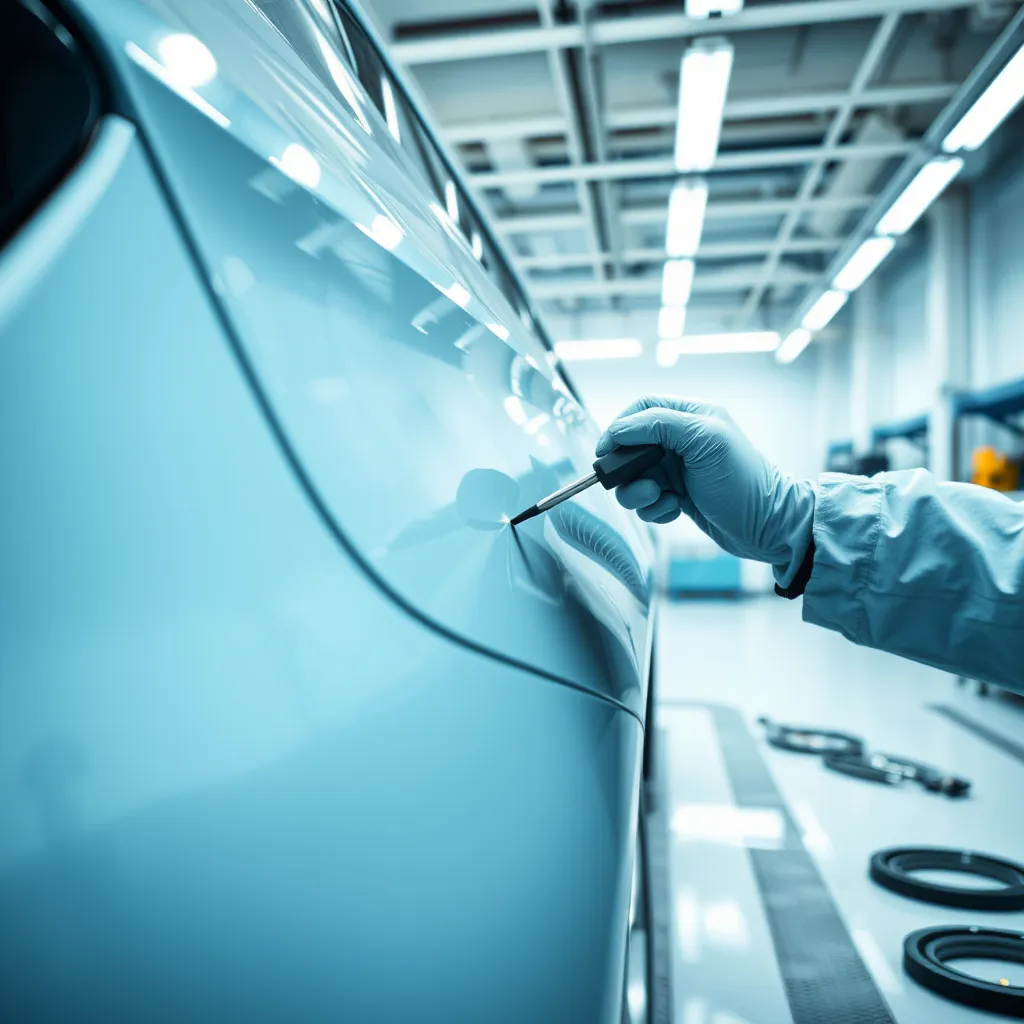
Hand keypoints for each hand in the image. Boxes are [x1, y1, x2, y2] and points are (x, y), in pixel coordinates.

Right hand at [596, 397, 814, 584]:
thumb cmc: (744, 483)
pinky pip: (648, 500)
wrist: (769, 528)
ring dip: (639, 493)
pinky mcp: (678, 495)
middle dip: (629, 469)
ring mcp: (680, 470)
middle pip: (632, 446)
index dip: (619, 427)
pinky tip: (675, 510)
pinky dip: (654, 509)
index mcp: (692, 416)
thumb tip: (618, 429)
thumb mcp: (704, 441)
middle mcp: (684, 440)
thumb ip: (659, 425)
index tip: (606, 450)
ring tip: (662, 499)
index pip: (642, 408)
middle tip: (638, 484)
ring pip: (635, 477)